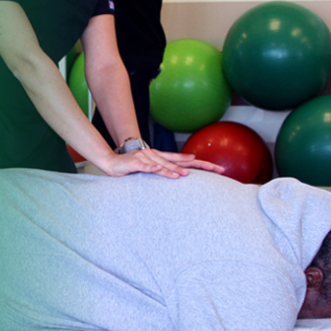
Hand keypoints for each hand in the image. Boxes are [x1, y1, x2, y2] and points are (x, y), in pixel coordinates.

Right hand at [97, 149, 224, 178]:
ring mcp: (146, 158)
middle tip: (213, 169)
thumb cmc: (132, 167)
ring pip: (163, 165)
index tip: (218, 168)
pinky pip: (145, 166)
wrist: (112, 163)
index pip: (186, 160)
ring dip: (173, 170)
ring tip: (184, 175)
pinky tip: (159, 170)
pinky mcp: (136, 162)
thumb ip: (165, 169)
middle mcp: (157, 155)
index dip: (202, 163)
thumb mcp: (151, 168)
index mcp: (163, 157)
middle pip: (180, 161)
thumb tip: (181, 172)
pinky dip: (152, 168)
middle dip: (198, 165)